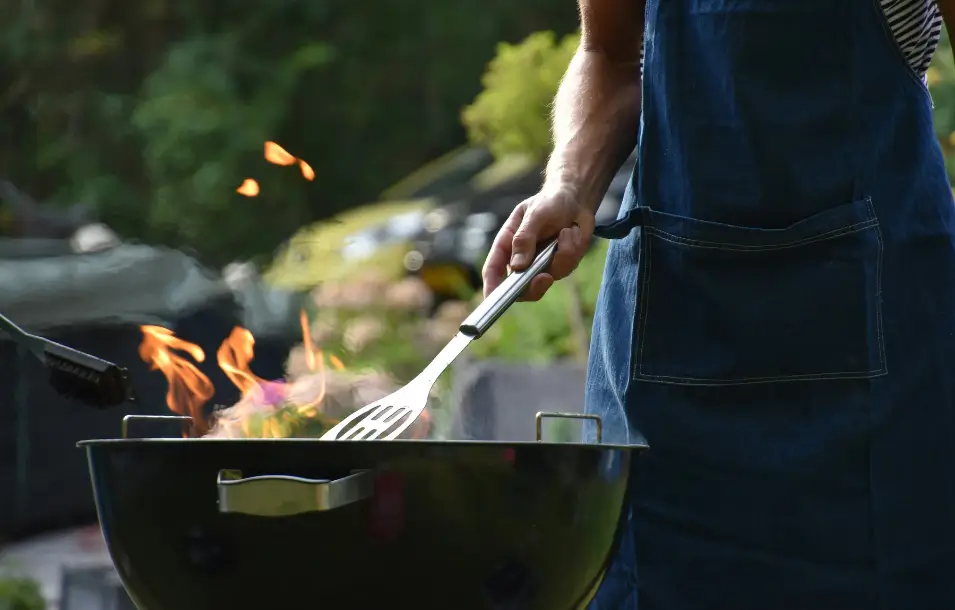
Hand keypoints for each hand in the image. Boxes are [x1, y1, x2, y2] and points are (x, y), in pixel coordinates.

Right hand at [482, 185, 594, 300]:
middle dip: (534, 286)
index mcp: (507, 245)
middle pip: (520, 288)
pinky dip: (573, 249)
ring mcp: (541, 265)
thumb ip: (524, 238)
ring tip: (566, 230)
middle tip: (545, 277)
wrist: (575, 199)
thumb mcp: (535, 214)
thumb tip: (517, 266)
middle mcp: (522, 259)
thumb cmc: (549, 202)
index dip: (491, 287)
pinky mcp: (560, 265)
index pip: (493, 270)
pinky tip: (572, 232)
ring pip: (548, 277)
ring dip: (562, 254)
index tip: (492, 299)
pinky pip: (566, 267)